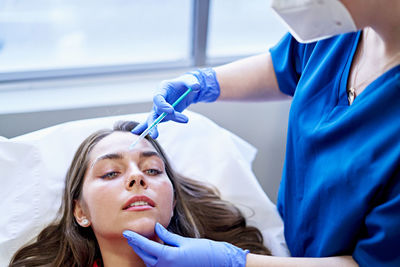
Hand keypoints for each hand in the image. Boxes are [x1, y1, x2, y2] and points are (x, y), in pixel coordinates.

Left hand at [123, 223, 247, 266]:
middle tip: (130, 235)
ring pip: (149, 262)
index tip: (126, 232)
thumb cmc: (204, 251)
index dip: (135, 239)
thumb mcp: (184, 241)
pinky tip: (151, 249)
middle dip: (137, 245)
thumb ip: (167, 236)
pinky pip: (157, 265)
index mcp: (169, 257)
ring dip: (144, 252)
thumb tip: (156, 228)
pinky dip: (152, 257)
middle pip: (145, 256)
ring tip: (139, 240)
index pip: (146, 247)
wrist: (218, 263)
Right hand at [131, 68, 219, 137]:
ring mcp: (159, 108)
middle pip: (154, 110)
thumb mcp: (191, 80)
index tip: (171, 111)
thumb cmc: (186, 83)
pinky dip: (146, 127)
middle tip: (156, 131)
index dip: (163, 105)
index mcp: (162, 88)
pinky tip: (137, 133)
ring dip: (156, 127)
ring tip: (155, 135)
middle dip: (154, 121)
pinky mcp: (162, 115)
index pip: (158, 98)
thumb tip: (196, 86)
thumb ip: (192, 83)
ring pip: (156, 118)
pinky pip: (154, 122)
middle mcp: (158, 98)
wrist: (186, 89)